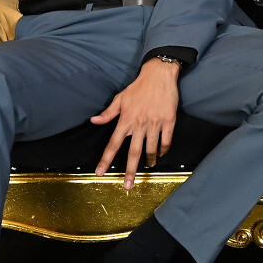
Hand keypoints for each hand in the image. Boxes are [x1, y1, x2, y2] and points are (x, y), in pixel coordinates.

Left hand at [91, 58, 180, 188]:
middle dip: (129, 172)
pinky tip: (160, 154)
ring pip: (151, 149)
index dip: (105, 159)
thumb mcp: (120, 98)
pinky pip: (166, 142)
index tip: (100, 173)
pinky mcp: (169, 121)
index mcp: (125, 120)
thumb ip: (108, 113)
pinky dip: (162, 150)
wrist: (159, 75)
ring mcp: (155, 123)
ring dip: (149, 161)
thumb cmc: (138, 87)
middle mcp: (139, 124)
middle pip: (133, 153)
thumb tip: (94, 121)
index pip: (113, 144)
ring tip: (148, 167)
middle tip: (127, 187)